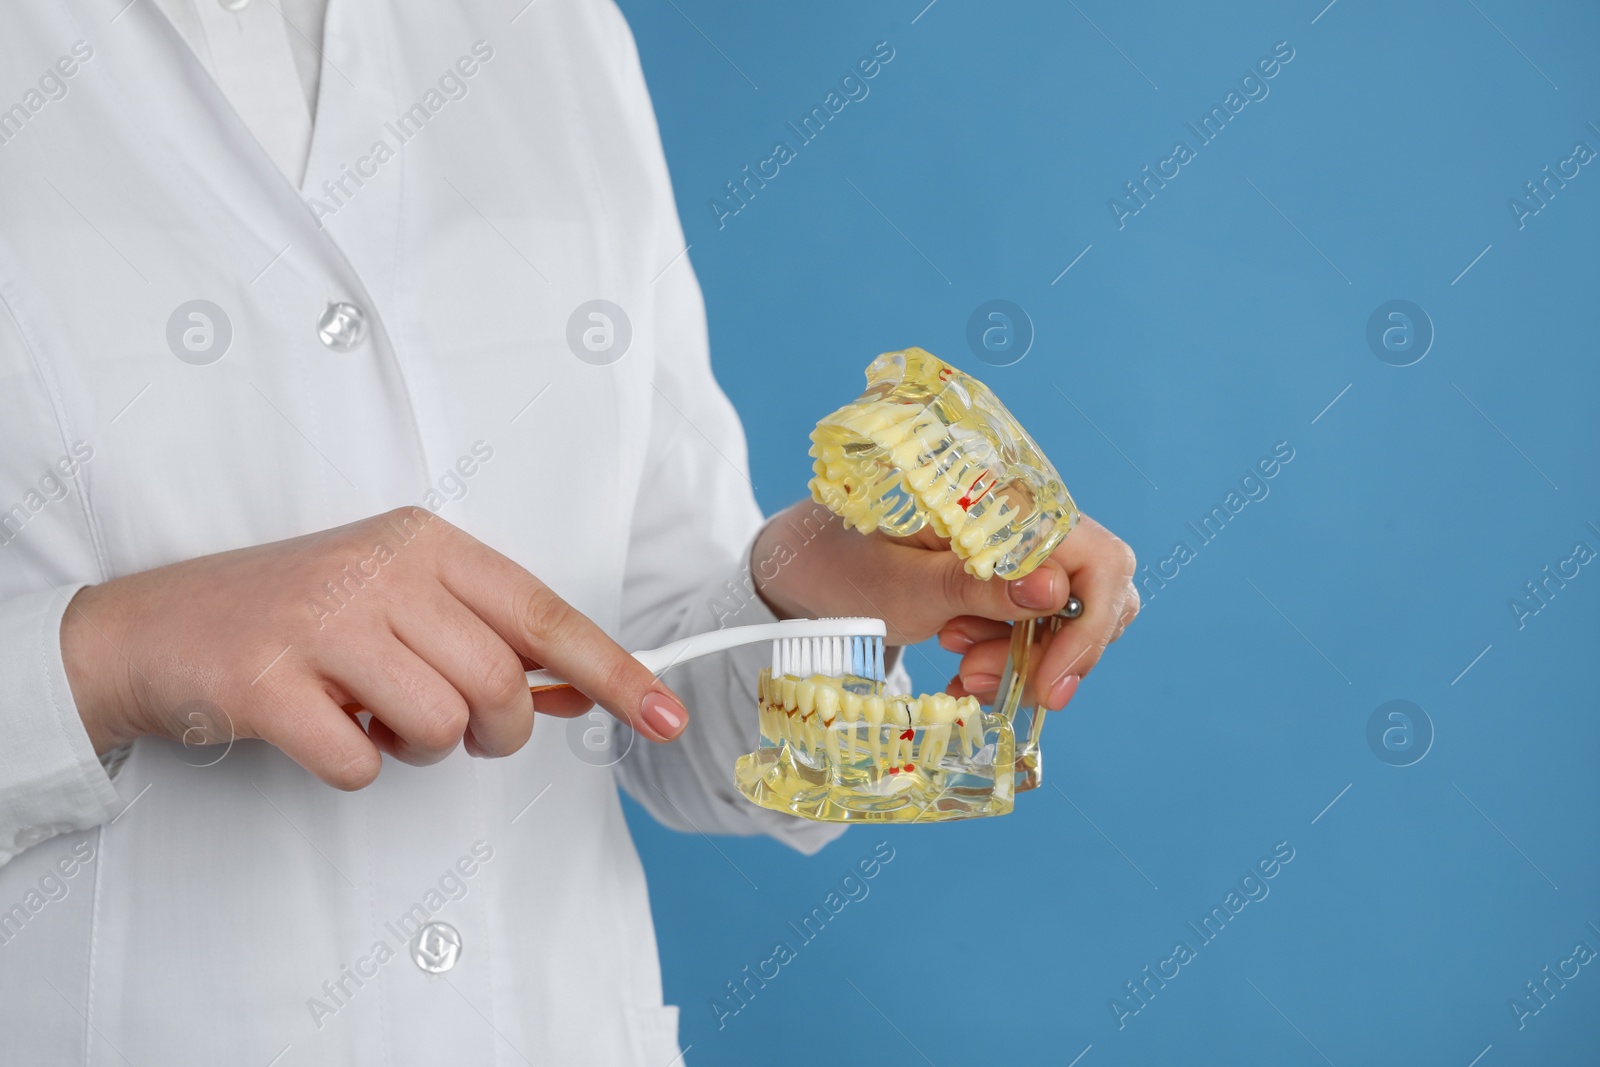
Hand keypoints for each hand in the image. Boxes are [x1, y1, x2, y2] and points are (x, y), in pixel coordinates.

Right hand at [60, 508, 688, 788]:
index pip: (546, 615)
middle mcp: (379, 570)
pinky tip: (321, 728)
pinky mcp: (266, 682)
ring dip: (417, 748)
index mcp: (425, 543)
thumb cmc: (297, 617)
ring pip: (439, 728)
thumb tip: (582, 689)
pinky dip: (353, 768)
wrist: (155, 628)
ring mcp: (319, 622)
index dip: (616, 672)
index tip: (666, 717)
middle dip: (496, 732)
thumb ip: (487, 638)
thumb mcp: (399, 602)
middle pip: (499, 685)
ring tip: (372, 716)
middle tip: (456, 729)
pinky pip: (361, 765)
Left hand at [751, 501, 1138, 710]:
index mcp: (1005, 502)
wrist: (807, 569)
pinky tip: (962, 680)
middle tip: (976, 678)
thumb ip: (976, 587)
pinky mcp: (1006, 590)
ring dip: (1022, 664)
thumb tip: (1056, 591)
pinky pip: (1036, 635)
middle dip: (1051, 654)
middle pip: (1095, 597)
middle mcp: (1026, 526)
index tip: (1050, 683)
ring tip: (957, 675)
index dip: (1089, 627)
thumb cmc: (844, 563)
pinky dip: (1008, 667)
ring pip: (1066, 624)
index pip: (1100, 559)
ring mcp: (1019, 559)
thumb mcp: (902, 585)